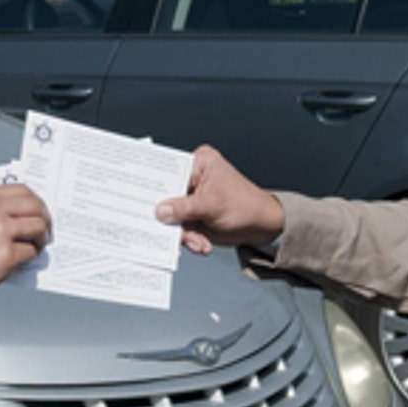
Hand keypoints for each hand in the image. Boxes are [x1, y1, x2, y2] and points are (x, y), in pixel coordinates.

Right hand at [0, 183, 48, 305]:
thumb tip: (24, 214)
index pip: (24, 190)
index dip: (37, 202)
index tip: (40, 212)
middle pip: (36, 206)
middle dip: (45, 219)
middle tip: (45, 231)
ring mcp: (0, 231)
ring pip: (39, 228)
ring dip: (41, 238)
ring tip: (35, 246)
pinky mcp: (7, 254)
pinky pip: (31, 252)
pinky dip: (30, 257)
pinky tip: (20, 259)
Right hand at [155, 145, 284, 254]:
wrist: (261, 227)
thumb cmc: (246, 206)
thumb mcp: (213, 205)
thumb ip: (184, 208)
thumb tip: (161, 210)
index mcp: (199, 162)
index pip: (169, 171)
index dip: (156, 186)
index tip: (146, 201)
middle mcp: (192, 177)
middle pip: (167, 196)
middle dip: (171, 218)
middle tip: (172, 230)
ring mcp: (190, 198)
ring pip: (172, 216)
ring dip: (183, 234)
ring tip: (198, 242)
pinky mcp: (191, 215)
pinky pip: (179, 228)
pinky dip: (189, 239)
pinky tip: (202, 244)